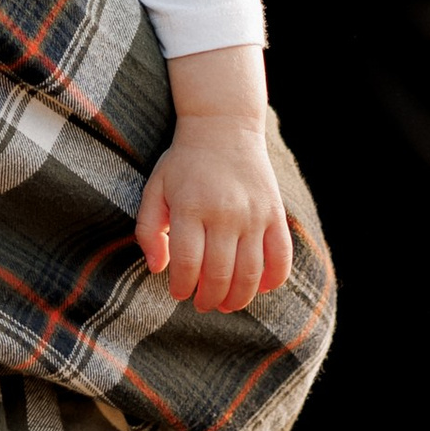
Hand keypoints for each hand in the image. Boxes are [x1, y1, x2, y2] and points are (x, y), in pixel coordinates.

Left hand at [136, 53, 290, 312]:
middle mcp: (225, 213)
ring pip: (251, 273)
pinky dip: (274, 278)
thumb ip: (148, 229)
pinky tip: (261, 287)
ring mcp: (253, 214)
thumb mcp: (155, 188)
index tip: (179, 293)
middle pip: (220, 274)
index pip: (188, 264)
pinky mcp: (274, 213)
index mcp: (191, 207)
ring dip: (238, 298)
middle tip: (202, 304)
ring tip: (226, 303)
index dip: (182, 287)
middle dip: (209, 299)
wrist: (223, 126)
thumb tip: (157, 269)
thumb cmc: (184, 162)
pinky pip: (281, 256)